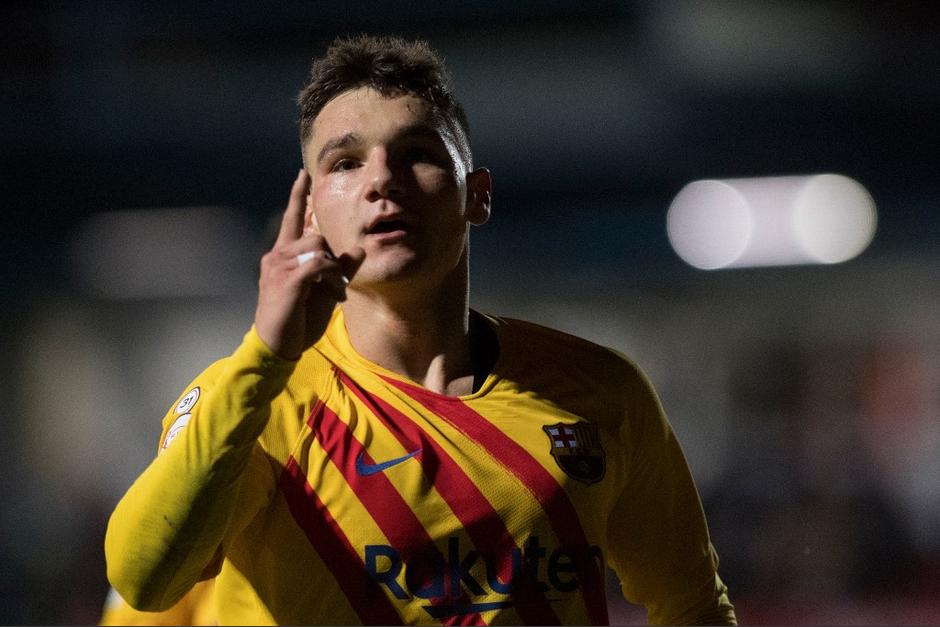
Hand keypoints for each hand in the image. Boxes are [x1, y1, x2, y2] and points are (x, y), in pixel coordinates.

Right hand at [254, 169, 364, 359]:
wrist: (278, 345)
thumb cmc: (298, 320)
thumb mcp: (326, 292)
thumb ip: (342, 269)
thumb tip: (359, 249)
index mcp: (283, 256)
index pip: (292, 219)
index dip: (298, 197)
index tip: (303, 175)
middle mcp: (277, 255)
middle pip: (315, 234)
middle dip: (333, 257)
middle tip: (337, 285)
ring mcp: (278, 266)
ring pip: (318, 246)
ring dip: (334, 268)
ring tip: (333, 290)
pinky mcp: (286, 279)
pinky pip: (319, 263)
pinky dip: (332, 275)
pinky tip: (332, 291)